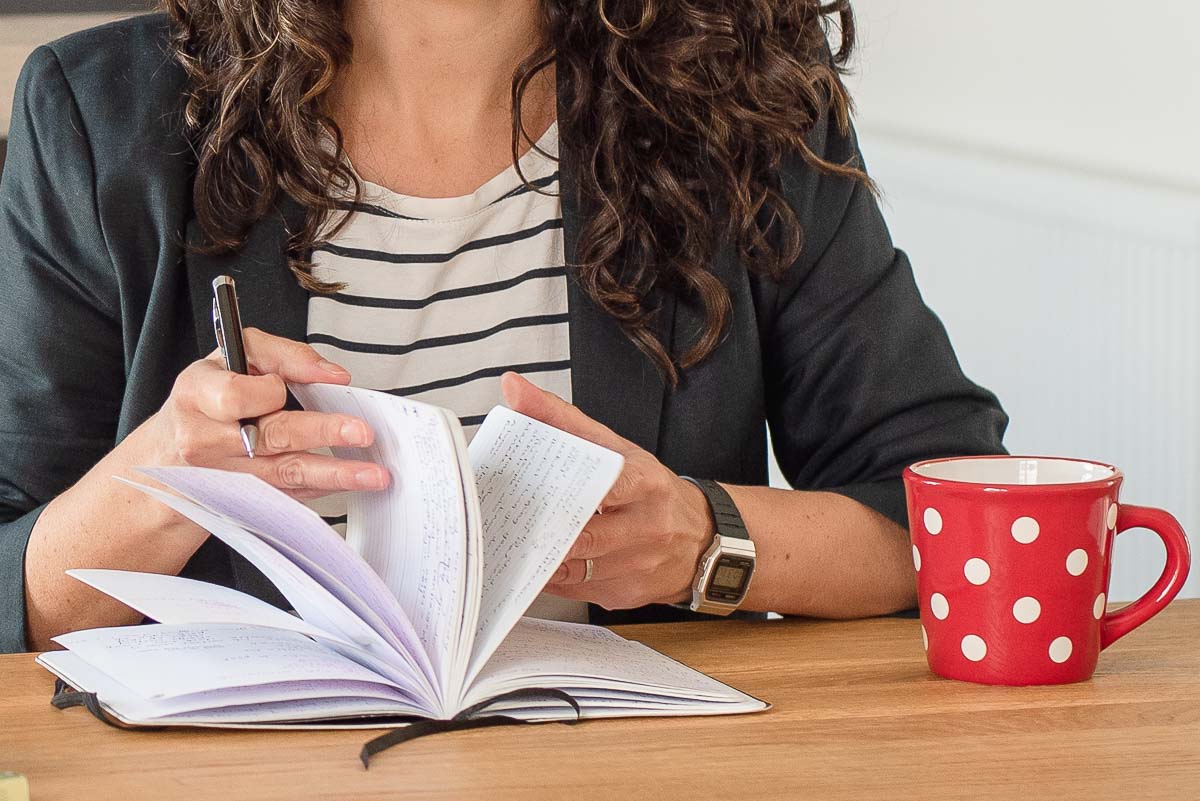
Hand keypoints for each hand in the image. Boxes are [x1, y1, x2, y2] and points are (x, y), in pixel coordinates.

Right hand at [147, 328, 389, 498]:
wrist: (171, 450)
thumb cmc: (208, 394)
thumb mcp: (236, 356)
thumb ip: (284, 355)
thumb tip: (333, 375)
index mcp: (197, 395)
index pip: (237, 396)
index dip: (266, 390)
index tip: (281, 387)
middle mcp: (205, 440)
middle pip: (271, 437)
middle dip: (321, 434)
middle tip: (361, 432)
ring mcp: (225, 476)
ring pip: (284, 474)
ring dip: (333, 475)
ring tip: (372, 474)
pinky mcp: (243, 498)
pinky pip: (287, 495)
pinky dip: (321, 489)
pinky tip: (348, 484)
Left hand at [501, 373, 714, 609]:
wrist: (701, 539)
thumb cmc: (650, 490)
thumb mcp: (616, 447)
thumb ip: (562, 418)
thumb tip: (514, 388)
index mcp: (644, 483)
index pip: (604, 487)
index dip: (567, 493)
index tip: (532, 491)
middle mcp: (646, 527)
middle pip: (583, 537)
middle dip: (543, 533)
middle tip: (503, 523)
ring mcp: (637, 566)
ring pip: (574, 570)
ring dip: (539, 560)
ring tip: (508, 544)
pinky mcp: (625, 594)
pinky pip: (575, 590)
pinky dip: (550, 579)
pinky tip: (533, 566)